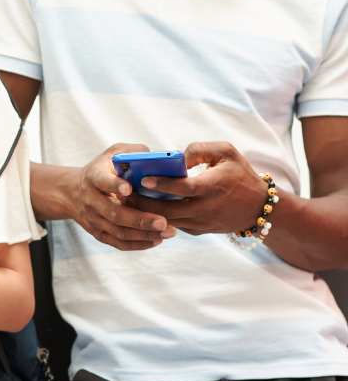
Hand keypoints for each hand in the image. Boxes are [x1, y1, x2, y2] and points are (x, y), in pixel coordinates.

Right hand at [70, 143, 174, 249]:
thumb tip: (158, 159)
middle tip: (163, 222)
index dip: (114, 185)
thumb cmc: (104, 169)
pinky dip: (138, 244)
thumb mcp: (114, 153)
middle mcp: (90, 199)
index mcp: (94, 176)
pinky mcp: (98, 233)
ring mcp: (93, 219)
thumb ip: (134, 153)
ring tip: (167, 232)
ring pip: (118, 231)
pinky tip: (157, 240)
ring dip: (143, 234)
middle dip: (139, 219)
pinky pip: (117, 243)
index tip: (129, 189)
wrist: (73, 192)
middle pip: (113, 213)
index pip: (102, 181)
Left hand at [128, 142, 269, 235]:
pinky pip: (172, 224)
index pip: (184, 188)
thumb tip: (176, 156)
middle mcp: (206, 208)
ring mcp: (200, 222)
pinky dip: (156, 217)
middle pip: (167, 210)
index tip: (143, 179)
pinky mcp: (196, 231)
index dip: (163, 184)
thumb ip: (201, 150)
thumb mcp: (227, 153)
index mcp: (214, 186)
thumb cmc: (240, 174)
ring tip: (127, 200)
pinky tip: (141, 208)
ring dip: (145, 212)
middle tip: (123, 192)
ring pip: (166, 220)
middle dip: (143, 203)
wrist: (258, 208)